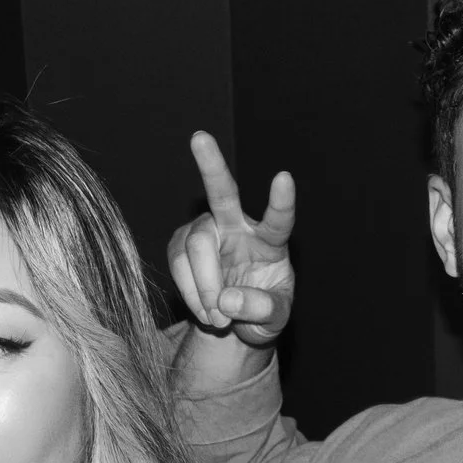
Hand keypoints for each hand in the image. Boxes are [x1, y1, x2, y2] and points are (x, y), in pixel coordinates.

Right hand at [167, 131, 295, 346]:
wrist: (236, 325)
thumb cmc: (263, 313)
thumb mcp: (274, 320)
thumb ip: (260, 310)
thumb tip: (227, 301)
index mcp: (271, 242)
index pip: (279, 220)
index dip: (281, 201)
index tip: (284, 177)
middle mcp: (239, 228)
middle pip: (224, 194)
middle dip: (211, 165)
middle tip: (199, 137)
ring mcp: (209, 234)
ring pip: (197, 245)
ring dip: (204, 286)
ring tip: (218, 319)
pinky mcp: (183, 246)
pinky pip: (178, 263)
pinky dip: (190, 291)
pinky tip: (204, 310)